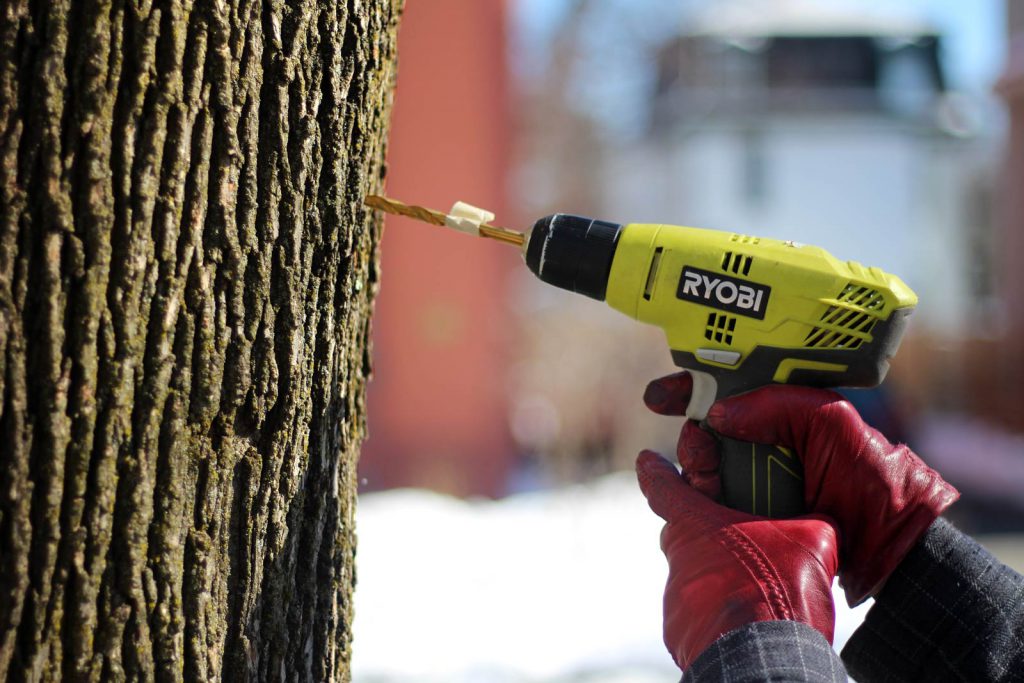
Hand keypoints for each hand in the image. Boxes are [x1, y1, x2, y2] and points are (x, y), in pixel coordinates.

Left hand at [636, 451, 838, 670]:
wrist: (766, 656)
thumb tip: (817, 520)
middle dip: (706, 534)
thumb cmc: (782, 590)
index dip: (656, 471)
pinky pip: (696, 615)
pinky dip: (717, 613)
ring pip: (694, 578)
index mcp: (698, 524)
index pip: (664, 487)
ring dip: (718, 579)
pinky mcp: (679, 632)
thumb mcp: (812, 540)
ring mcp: (676, 599)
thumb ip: (805, 519)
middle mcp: (679, 559)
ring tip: (756, 590)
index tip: (647, 461)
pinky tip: (747, 620)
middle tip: (738, 540)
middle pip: (684, 535)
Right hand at [643, 372, 959, 604]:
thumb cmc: (874, 480)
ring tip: (701, 471)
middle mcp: (768, 445)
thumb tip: (718, 413)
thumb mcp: (833, 425)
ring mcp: (757, 483)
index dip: (694, 385)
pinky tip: (688, 500)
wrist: (890, 549)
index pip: (732, 387)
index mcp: (788, 413)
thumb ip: (780, 405)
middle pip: (708, 429)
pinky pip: (707, 506)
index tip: (662, 395)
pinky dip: (693, 501)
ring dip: (692, 467)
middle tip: (688, 435)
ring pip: (703, 468)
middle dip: (689, 430)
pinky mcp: (748, 518)